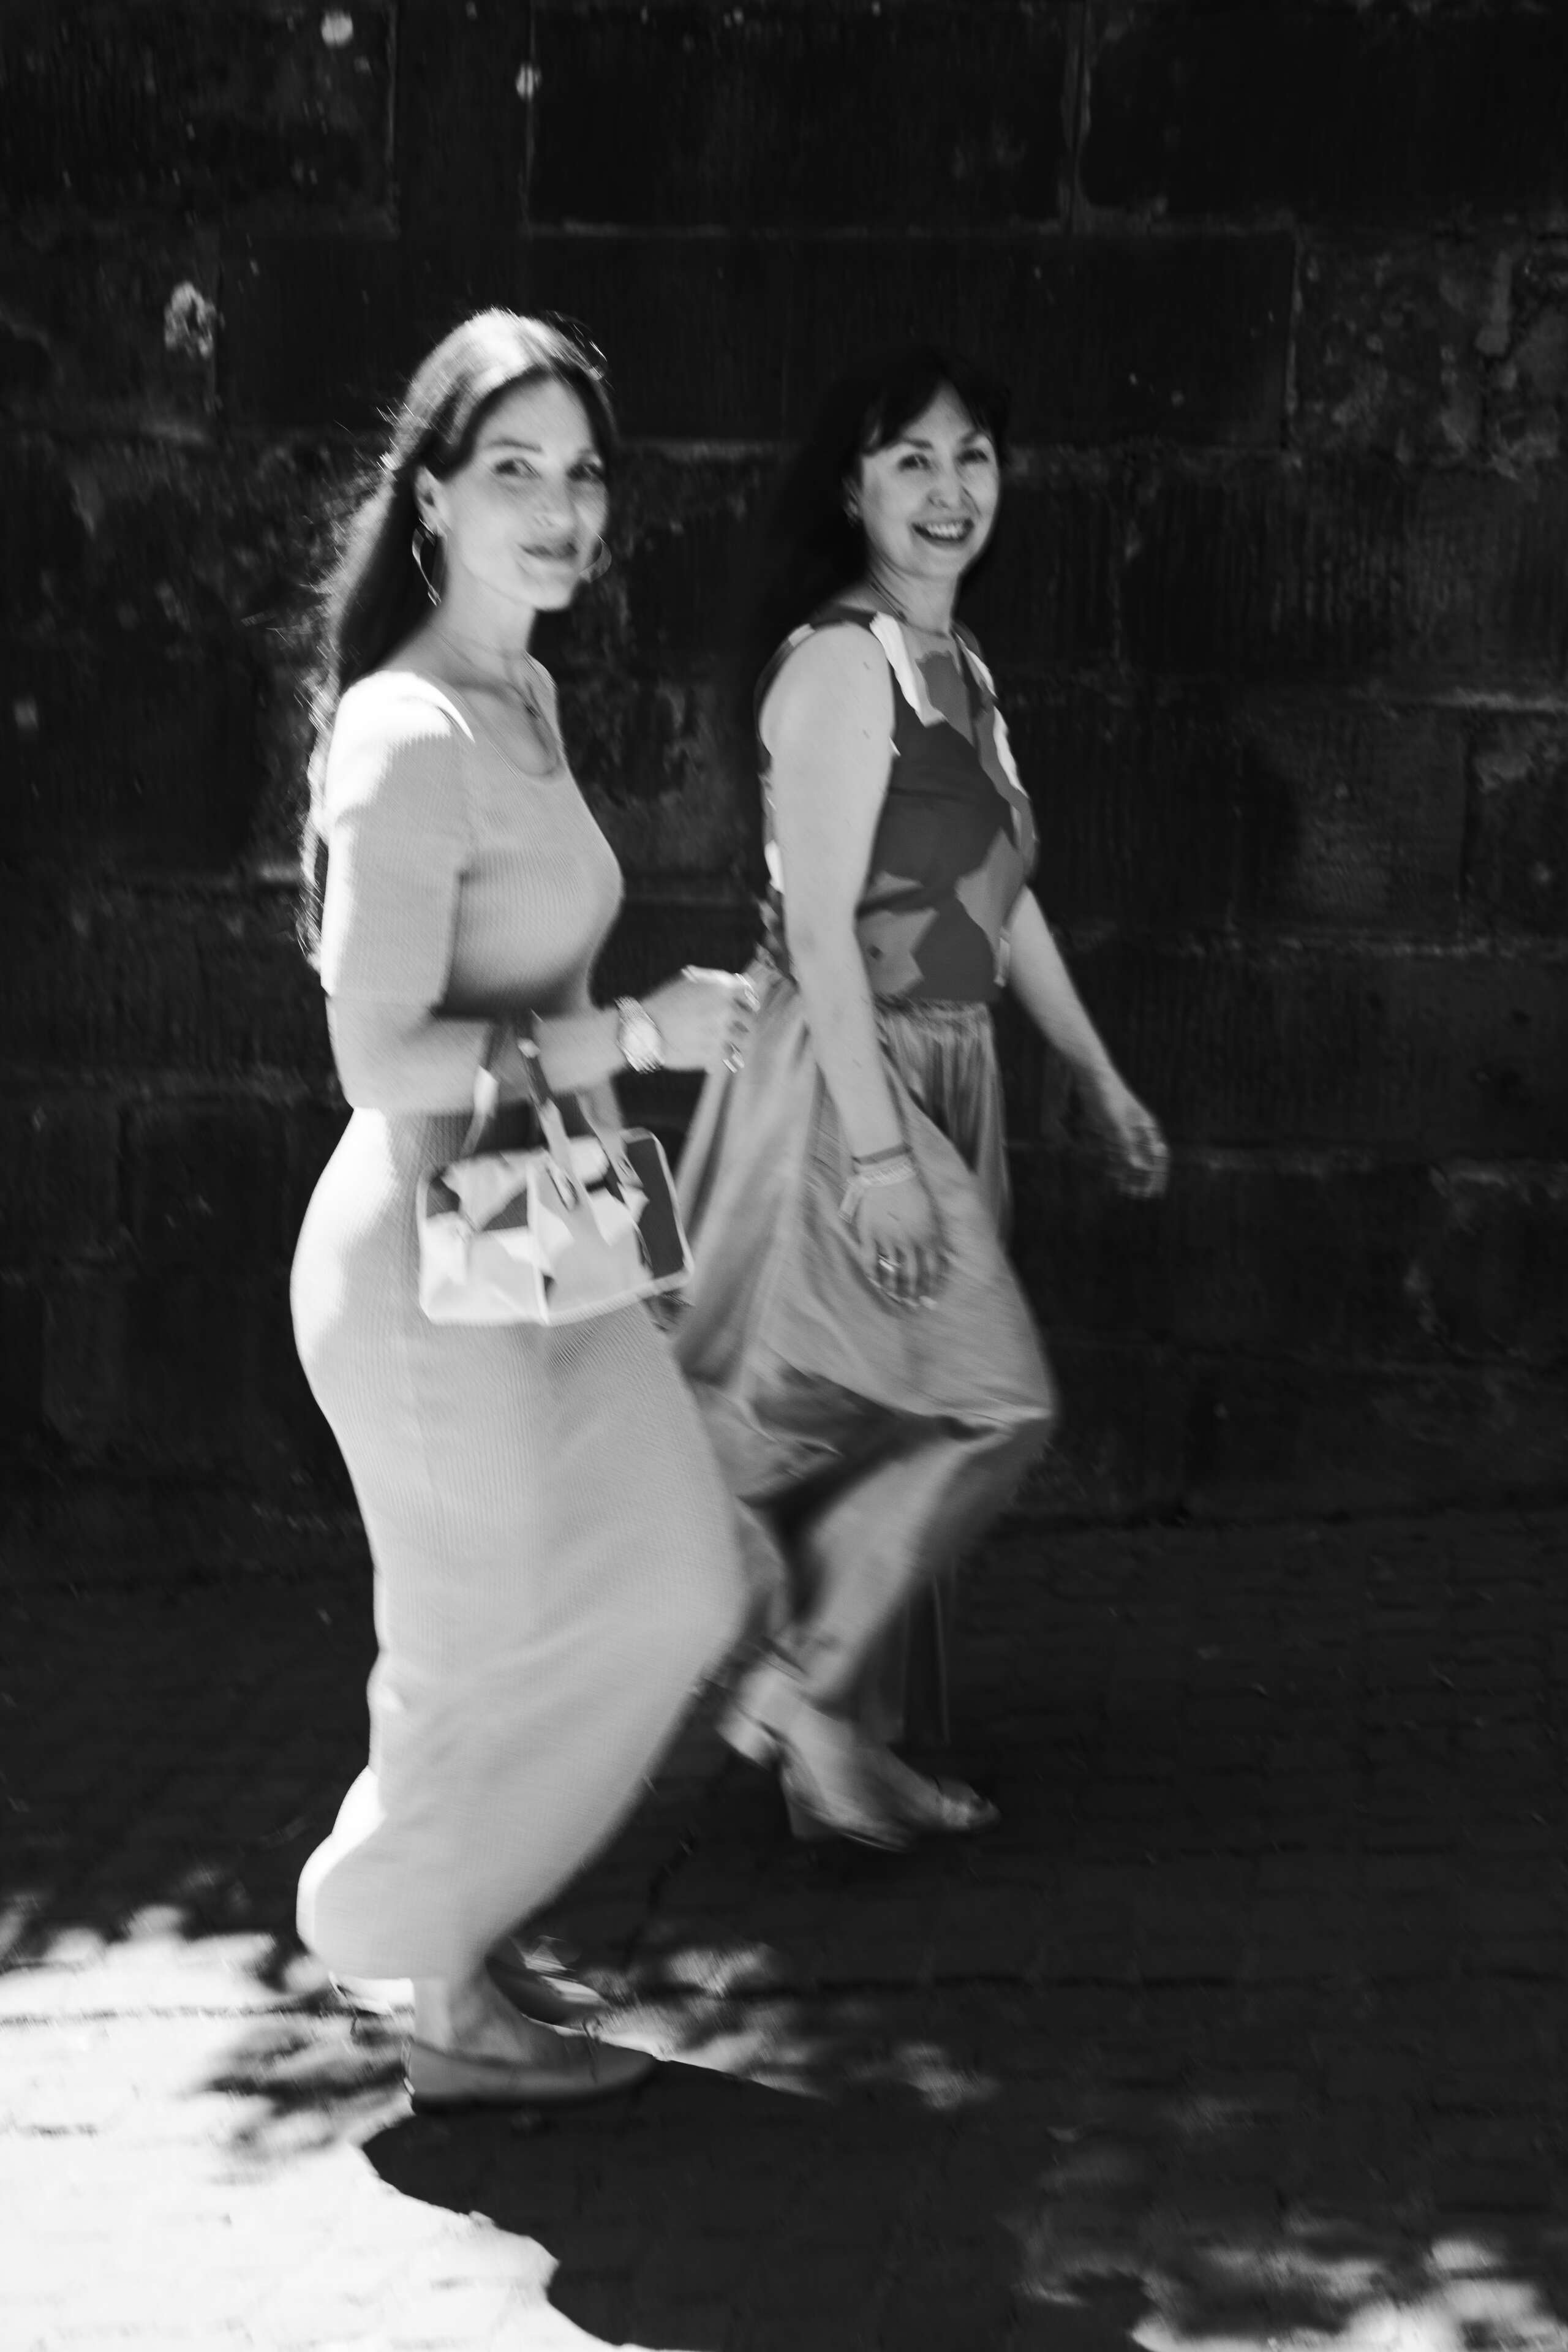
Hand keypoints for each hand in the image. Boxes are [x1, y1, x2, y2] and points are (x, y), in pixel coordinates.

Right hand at [643, 968, 757, 1073]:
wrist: (643, 1029)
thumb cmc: (665, 1001)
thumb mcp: (690, 979)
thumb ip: (717, 980)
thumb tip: (739, 984)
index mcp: (721, 989)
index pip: (751, 993)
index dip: (748, 999)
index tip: (744, 1005)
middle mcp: (724, 1011)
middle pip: (751, 1019)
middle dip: (744, 1022)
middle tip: (736, 1025)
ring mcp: (720, 1035)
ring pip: (744, 1041)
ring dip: (738, 1040)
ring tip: (729, 1040)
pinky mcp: (713, 1055)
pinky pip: (730, 1056)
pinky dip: (726, 1054)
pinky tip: (717, 1050)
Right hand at [851, 1169, 947, 1308]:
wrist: (890, 1171)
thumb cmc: (914, 1188)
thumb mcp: (933, 1212)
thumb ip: (934, 1235)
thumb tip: (937, 1257)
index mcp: (929, 1237)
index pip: (933, 1271)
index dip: (931, 1287)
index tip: (929, 1300)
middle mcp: (910, 1243)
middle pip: (912, 1276)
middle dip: (912, 1293)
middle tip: (911, 1304)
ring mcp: (889, 1240)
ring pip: (892, 1272)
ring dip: (893, 1288)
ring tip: (894, 1297)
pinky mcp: (870, 1235)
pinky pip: (870, 1261)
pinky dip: (872, 1275)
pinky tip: (875, 1283)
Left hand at [1084, 1074, 1169, 1198]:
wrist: (1093, 1079)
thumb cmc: (1109, 1097)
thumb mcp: (1117, 1124)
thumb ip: (1127, 1146)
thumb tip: (1140, 1169)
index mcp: (1147, 1128)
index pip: (1159, 1157)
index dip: (1158, 1176)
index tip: (1154, 1192)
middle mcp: (1138, 1131)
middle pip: (1145, 1159)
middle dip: (1143, 1179)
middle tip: (1138, 1196)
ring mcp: (1123, 1131)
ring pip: (1130, 1158)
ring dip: (1129, 1175)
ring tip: (1126, 1192)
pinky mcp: (1109, 1131)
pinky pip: (1116, 1153)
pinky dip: (1116, 1166)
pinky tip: (1112, 1178)